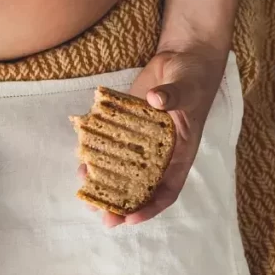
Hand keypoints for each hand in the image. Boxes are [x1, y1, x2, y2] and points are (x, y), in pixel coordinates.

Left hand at [84, 44, 226, 227]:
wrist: (182, 56)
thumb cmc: (193, 76)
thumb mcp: (188, 86)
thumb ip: (174, 96)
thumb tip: (157, 100)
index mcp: (180, 153)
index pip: (167, 190)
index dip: (150, 207)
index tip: (130, 219)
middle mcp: (160, 153)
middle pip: (140, 186)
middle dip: (121, 203)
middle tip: (103, 217)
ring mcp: (141, 141)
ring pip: (122, 169)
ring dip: (105, 182)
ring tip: (86, 192)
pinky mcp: (127, 125)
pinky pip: (111, 145)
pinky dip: (97, 153)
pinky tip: (81, 159)